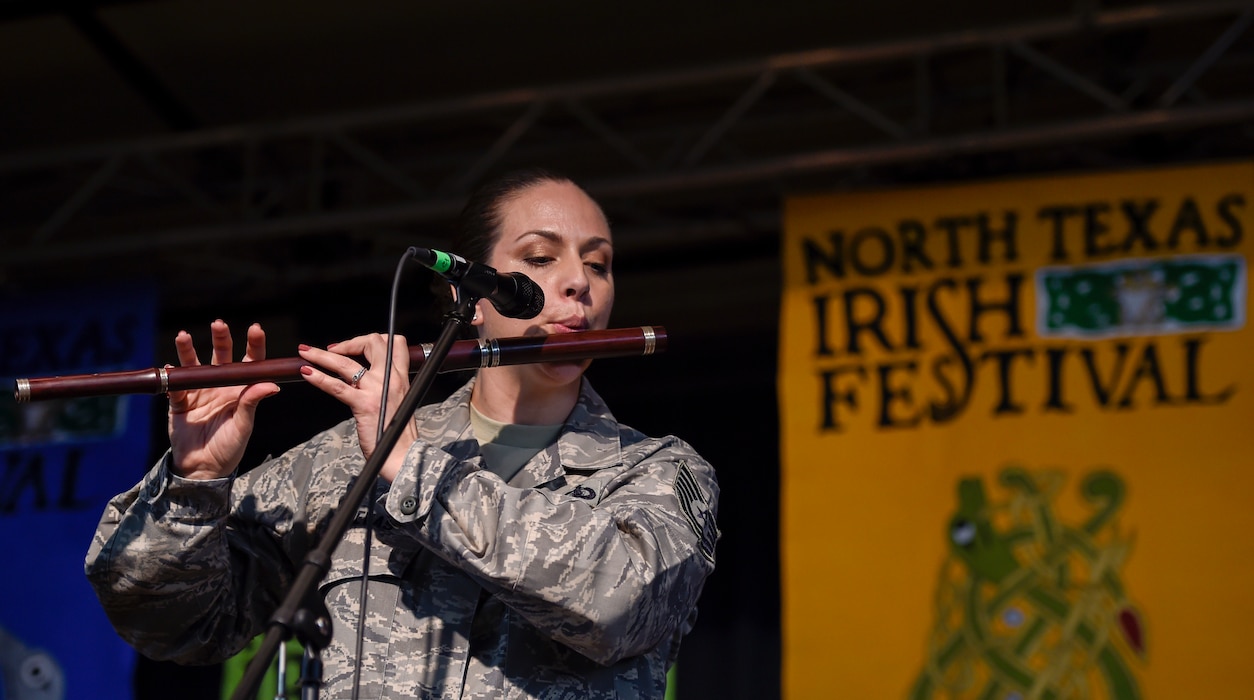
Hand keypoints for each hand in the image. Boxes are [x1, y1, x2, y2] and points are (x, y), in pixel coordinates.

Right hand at [168, 320, 279, 479]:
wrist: (203, 469)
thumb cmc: (229, 447)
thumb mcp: (244, 425)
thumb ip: (252, 403)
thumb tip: (273, 384)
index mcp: (241, 390)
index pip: (249, 362)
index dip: (253, 345)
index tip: (256, 329)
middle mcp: (220, 386)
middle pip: (221, 356)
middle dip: (220, 339)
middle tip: (219, 323)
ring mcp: (199, 393)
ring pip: (194, 366)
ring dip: (188, 351)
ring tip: (183, 336)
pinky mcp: (179, 403)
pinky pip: (174, 387)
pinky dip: (171, 377)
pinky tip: (169, 367)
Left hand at [297, 333, 417, 481]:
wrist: (401, 453)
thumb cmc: (397, 432)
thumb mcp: (400, 401)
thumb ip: (387, 385)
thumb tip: (368, 376)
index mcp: (401, 377)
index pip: (394, 343)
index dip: (372, 339)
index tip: (356, 345)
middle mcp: (390, 379)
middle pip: (371, 343)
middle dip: (348, 341)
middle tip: (331, 348)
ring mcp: (376, 390)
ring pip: (346, 362)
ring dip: (321, 355)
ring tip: (306, 353)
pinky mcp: (363, 404)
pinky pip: (336, 386)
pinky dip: (319, 377)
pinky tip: (308, 374)